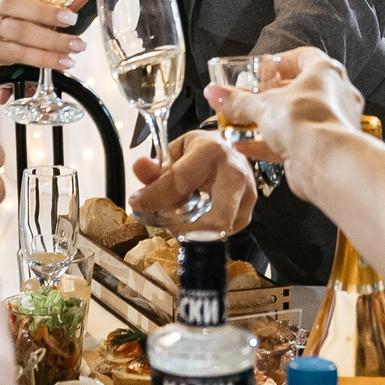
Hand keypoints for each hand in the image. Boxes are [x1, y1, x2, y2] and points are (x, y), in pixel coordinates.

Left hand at [131, 131, 258, 234]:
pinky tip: (195, 216)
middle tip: (166, 222)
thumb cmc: (200, 151)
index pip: (181, 181)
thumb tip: (140, 168)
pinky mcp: (247, 214)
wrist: (231, 150)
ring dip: (191, 230)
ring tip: (179, 216)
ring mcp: (246, 196)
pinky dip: (201, 231)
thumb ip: (156, 166)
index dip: (155, 196)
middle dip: (185, 228)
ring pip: (216, 231)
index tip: (137, 203)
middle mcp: (235, 174)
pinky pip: (219, 233)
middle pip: (214, 220)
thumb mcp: (176, 151)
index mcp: (212, 151)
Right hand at [204, 46, 361, 164]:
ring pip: (296, 118)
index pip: (304, 57)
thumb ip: (237, 100)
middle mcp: (335, 95)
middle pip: (298, 89)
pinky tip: (244, 145)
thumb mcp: (263, 106)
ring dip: (268, 120)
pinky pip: (293, 141)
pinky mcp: (322, 148)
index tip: (260, 72)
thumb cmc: (307, 121)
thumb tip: (215, 93)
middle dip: (270, 95)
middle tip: (250, 98)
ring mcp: (330, 123)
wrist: (326, 162)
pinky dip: (269, 143)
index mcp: (326, 73)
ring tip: (243, 123)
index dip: (279, 63)